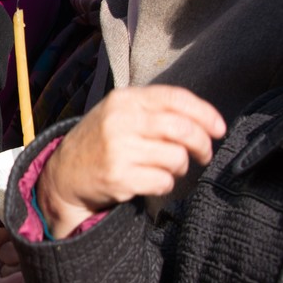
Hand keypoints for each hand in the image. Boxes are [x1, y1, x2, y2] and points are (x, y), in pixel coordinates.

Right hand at [37, 86, 224, 236]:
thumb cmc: (101, 142)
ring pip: (176, 157)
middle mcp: (121, 120)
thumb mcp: (120, 114)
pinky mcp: (119, 176)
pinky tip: (151, 181)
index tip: (219, 128)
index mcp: (125, 99)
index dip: (205, 113)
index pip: (176, 98)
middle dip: (202, 144)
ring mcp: (118, 148)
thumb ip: (154, 110)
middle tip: (204, 154)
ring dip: (180, 167)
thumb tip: (202, 120)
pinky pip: (164, 182)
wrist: (63, 174)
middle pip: (182, 129)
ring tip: (167, 168)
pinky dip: (165, 184)